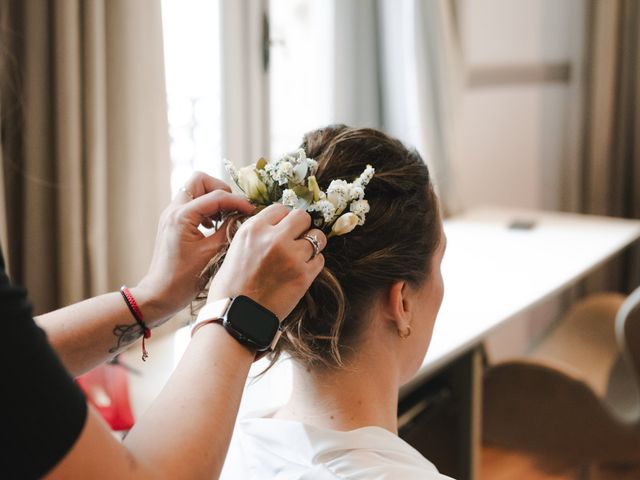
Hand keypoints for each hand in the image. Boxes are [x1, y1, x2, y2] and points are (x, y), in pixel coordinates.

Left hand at [133, 172, 254, 325]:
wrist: (159, 295)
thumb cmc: (183, 279)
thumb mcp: (211, 254)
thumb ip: (228, 231)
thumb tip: (244, 217)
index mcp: (182, 216)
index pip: (216, 196)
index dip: (238, 201)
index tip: (252, 210)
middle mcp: (173, 210)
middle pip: (200, 180)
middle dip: (220, 189)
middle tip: (233, 207)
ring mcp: (171, 215)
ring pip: (195, 191)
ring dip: (213, 199)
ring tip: (225, 218)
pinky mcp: (172, 223)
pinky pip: (191, 204)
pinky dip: (205, 209)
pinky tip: (214, 226)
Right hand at [208, 204, 326, 319]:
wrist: (236, 318)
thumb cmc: (231, 287)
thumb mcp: (236, 249)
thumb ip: (257, 234)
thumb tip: (277, 225)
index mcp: (253, 229)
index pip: (280, 208)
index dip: (283, 219)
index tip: (283, 229)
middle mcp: (273, 238)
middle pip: (302, 216)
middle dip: (301, 227)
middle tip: (295, 240)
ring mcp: (291, 256)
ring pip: (317, 237)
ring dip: (312, 245)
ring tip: (301, 256)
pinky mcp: (303, 275)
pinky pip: (320, 259)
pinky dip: (313, 264)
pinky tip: (301, 272)